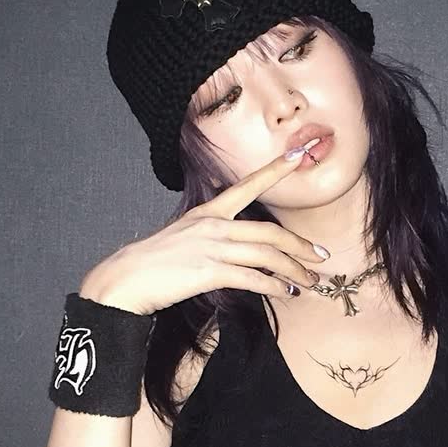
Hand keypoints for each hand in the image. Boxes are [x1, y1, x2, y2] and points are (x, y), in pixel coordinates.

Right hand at [78, 143, 330, 313]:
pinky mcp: (209, 271)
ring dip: (293, 269)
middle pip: (270, 231)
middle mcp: (213, 225)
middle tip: (320, 256)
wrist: (127, 278)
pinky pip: (252, 278)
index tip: (299, 155)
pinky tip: (285, 291)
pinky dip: (273, 286)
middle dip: (300, 245)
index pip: (249, 184)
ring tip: (308, 280)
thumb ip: (213, 237)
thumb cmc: (155, 263)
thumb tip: (239, 250)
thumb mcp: (185, 238)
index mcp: (208, 212)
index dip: (276, 169)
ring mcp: (212, 247)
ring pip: (266, 255)